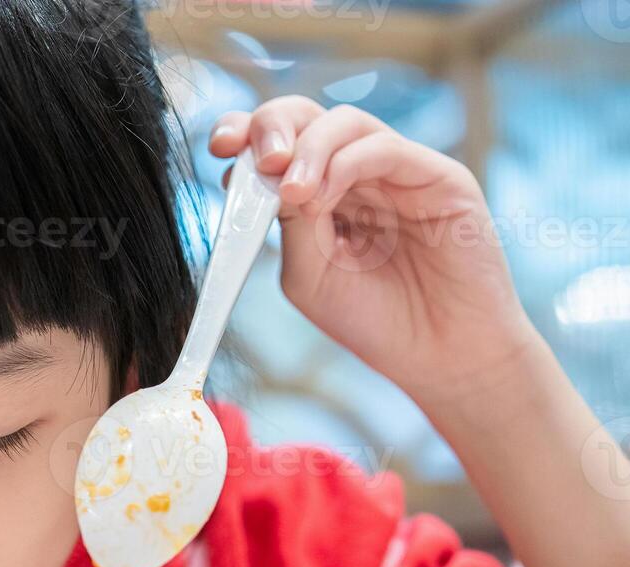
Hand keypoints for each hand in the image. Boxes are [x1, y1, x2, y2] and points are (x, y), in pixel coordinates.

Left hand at [209, 97, 544, 413]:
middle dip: (273, 127)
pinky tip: (322, 197)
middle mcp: (356, 175)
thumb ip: (289, 224)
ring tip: (292, 191)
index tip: (219, 146)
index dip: (245, 133)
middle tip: (260, 162)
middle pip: (308, 118)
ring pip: (345, 124)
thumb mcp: (310, 274)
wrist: (440, 356)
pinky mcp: (438, 177)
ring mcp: (397, 172)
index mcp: (319, 196)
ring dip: (308, 148)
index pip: (278, 144)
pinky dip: (345, 164)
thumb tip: (268, 175)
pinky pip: (384, 148)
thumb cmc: (375, 321)